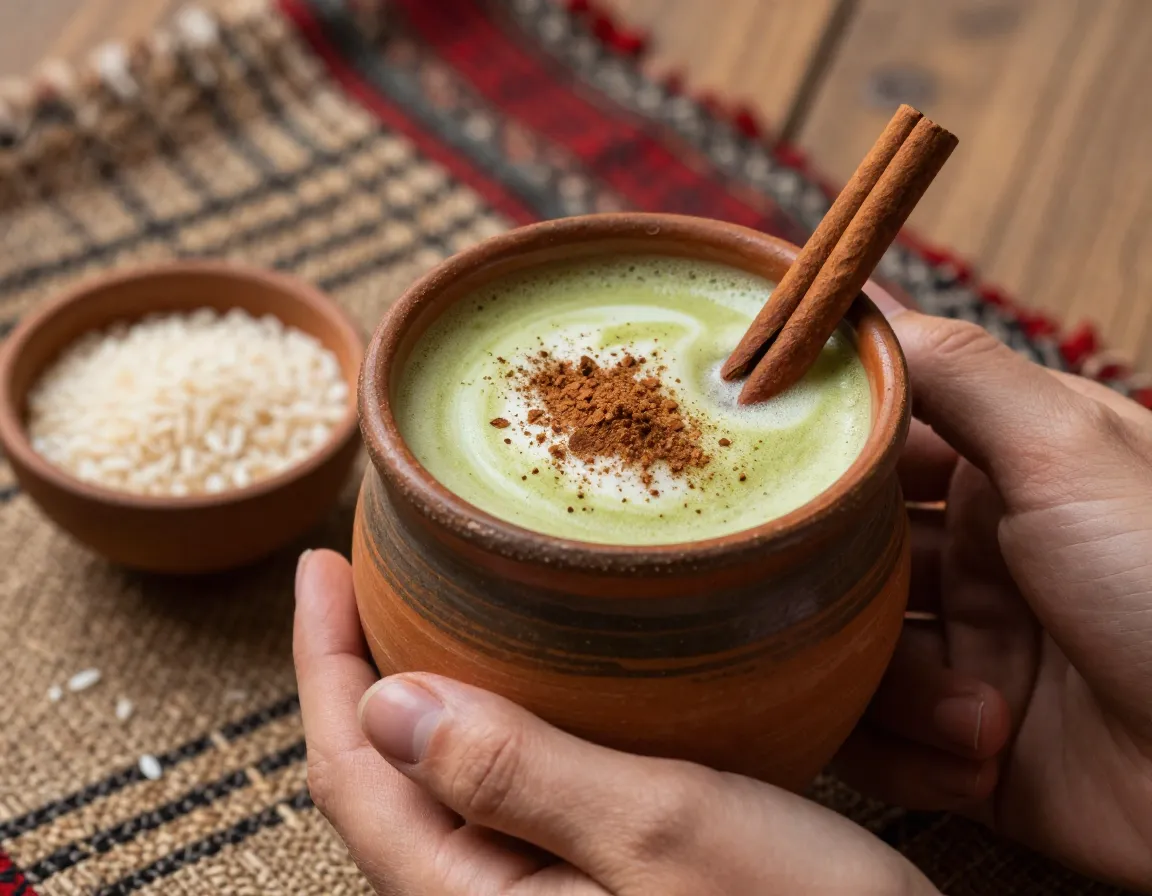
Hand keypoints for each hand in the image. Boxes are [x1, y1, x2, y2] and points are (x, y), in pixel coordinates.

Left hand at [293, 549, 938, 895]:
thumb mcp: (660, 830)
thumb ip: (514, 770)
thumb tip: (385, 703)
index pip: (351, 776)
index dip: (322, 664)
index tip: (321, 566)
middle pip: (380, 779)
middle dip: (358, 670)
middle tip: (361, 571)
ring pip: (441, 782)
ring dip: (423, 687)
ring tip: (424, 602)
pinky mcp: (589, 883)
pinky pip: (503, 789)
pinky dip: (491, 718)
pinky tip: (522, 671)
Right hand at [836, 304, 1151, 889]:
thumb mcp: (1070, 451)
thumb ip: (957, 372)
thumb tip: (856, 302)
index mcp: (1006, 474)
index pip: (877, 437)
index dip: (813, 439)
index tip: (742, 442)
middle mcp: (980, 556)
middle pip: (841, 550)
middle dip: (827, 583)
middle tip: (813, 598)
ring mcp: (972, 651)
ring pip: (848, 649)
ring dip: (891, 687)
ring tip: (979, 710)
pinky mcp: (965, 746)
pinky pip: (878, 740)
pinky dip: (911, 755)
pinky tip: (981, 759)